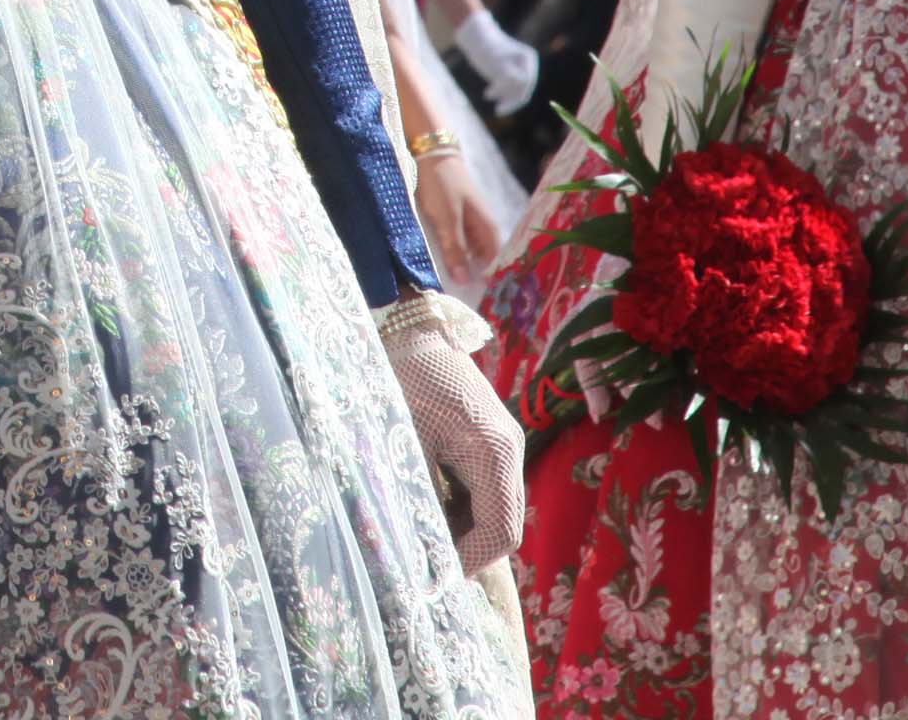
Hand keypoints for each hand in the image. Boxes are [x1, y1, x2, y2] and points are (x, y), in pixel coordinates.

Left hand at [381, 302, 527, 575]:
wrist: (407, 327)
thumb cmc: (399, 379)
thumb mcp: (401, 442)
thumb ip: (411, 496)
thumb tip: (406, 553)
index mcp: (494, 452)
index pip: (500, 531)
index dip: (469, 562)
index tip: (431, 580)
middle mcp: (508, 451)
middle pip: (503, 525)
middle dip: (466, 552)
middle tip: (423, 570)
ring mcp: (502, 444)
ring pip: (493, 510)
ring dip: (462, 532)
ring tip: (419, 544)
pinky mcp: (489, 440)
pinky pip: (483, 490)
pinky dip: (459, 510)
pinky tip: (424, 512)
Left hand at [413, 148, 500, 287]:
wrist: (431, 153)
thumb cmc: (442, 186)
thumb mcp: (446, 221)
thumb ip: (455, 250)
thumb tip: (464, 282)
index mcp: (487, 229)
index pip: (495, 263)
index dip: (489, 282)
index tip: (480, 303)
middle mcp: (482, 226)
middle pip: (482, 259)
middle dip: (473, 276)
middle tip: (462, 300)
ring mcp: (469, 220)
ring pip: (469, 250)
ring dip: (461, 264)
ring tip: (450, 286)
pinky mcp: (455, 215)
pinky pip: (458, 240)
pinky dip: (452, 251)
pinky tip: (441, 261)